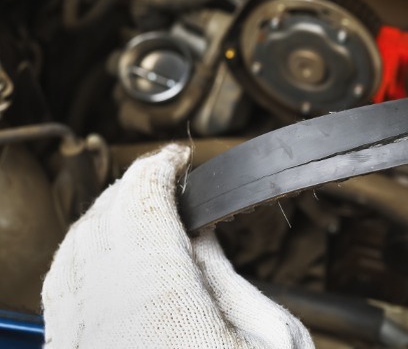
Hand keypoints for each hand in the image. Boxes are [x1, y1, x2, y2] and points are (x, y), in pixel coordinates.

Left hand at [42, 145, 312, 347]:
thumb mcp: (270, 341)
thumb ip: (227, 278)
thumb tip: (201, 234)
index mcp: (165, 312)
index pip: (142, 206)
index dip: (159, 169)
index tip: (177, 158)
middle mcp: (105, 328)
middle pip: (100, 222)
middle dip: (132, 188)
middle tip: (166, 179)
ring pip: (67, 255)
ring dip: (101, 219)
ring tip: (138, 209)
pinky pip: (58, 296)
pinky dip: (80, 259)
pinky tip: (107, 257)